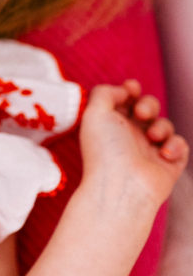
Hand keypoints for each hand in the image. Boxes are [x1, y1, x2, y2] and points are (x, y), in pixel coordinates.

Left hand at [79, 80, 188, 215]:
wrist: (123, 188)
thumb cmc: (105, 150)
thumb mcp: (94, 113)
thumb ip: (105, 92)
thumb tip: (124, 90)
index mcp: (111, 125)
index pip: (125, 101)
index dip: (131, 90)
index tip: (131, 87)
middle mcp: (129, 137)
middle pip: (148, 108)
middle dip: (148, 104)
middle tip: (141, 113)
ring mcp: (149, 151)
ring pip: (165, 125)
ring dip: (161, 125)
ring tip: (151, 137)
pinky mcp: (168, 164)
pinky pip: (180, 145)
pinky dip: (175, 145)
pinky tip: (164, 153)